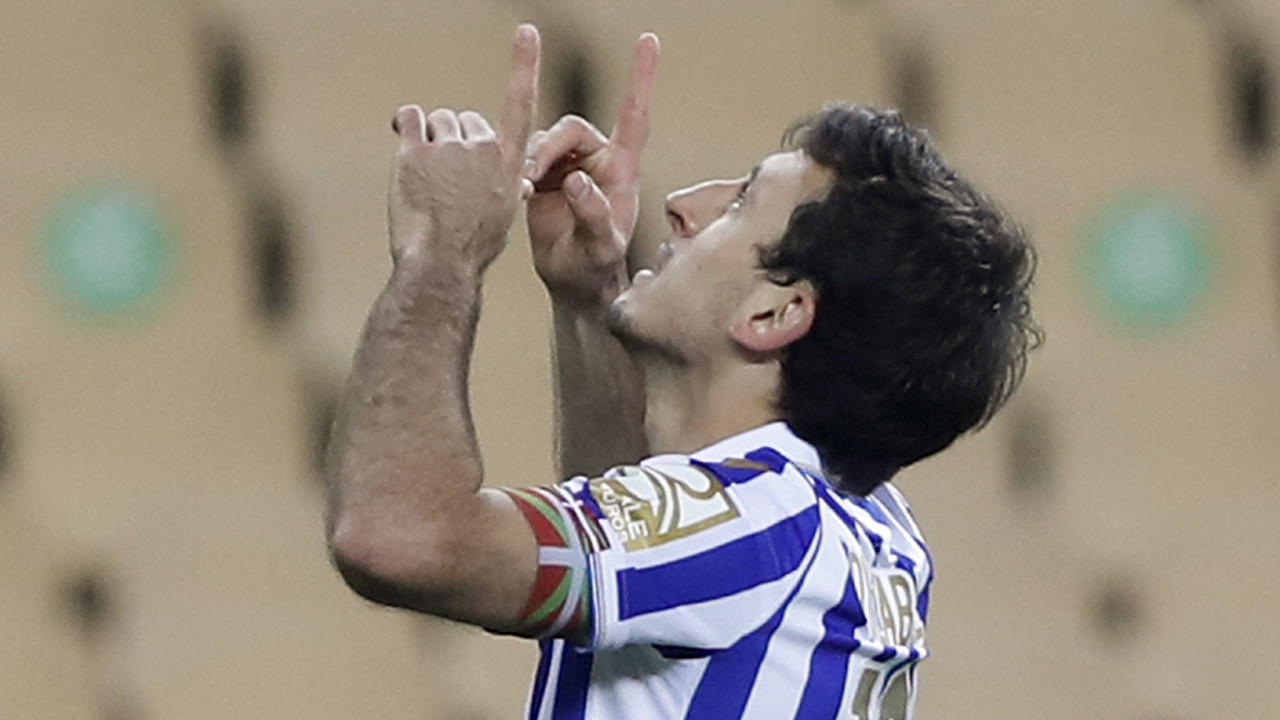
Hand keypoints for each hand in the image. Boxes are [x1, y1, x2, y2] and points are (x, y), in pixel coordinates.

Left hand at [388, 25, 539, 275]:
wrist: (441, 263)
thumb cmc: (473, 246)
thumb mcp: (503, 215)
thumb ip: (506, 184)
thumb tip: (515, 181)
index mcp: (509, 162)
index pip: (520, 103)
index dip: (524, 65)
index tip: (527, 32)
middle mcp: (482, 148)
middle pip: (466, 120)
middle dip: (455, 140)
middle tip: (445, 176)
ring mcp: (447, 149)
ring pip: (437, 121)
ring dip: (430, 139)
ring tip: (427, 175)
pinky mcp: (414, 152)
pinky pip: (409, 118)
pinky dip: (405, 125)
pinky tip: (403, 140)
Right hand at [524, 33, 658, 309]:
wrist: (574, 283)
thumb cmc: (597, 267)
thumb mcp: (601, 247)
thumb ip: (594, 214)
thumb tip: (577, 180)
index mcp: (622, 169)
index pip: (634, 115)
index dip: (641, 77)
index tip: (648, 40)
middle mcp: (598, 160)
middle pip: (571, 127)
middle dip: (550, 147)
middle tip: (533, 177)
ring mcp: (570, 167)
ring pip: (544, 139)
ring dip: (533, 160)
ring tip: (527, 191)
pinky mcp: (545, 177)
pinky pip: (527, 155)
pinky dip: (520, 169)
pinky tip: (520, 193)